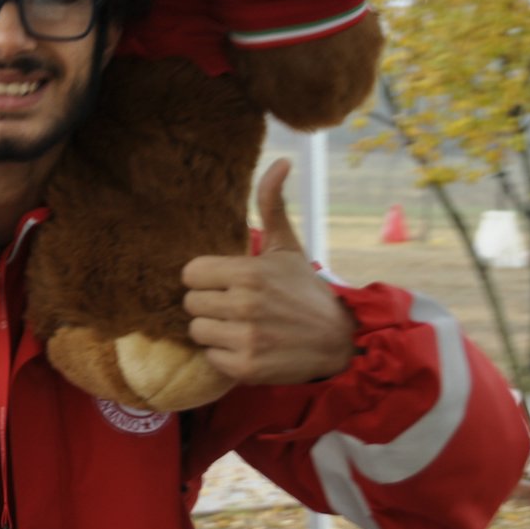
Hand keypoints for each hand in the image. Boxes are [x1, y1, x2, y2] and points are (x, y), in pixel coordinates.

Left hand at [181, 158, 356, 385]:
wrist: (339, 340)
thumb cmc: (304, 290)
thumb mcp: (287, 246)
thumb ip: (272, 204)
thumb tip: (281, 160)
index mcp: (248, 272)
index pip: (190, 273)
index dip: (205, 278)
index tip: (225, 283)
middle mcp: (244, 304)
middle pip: (191, 303)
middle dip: (209, 304)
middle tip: (235, 306)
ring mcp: (245, 337)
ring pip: (197, 330)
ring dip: (214, 331)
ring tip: (240, 326)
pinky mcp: (246, 367)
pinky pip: (210, 357)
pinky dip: (224, 356)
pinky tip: (246, 347)